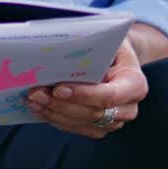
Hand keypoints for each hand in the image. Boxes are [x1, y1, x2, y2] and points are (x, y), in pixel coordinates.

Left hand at [25, 37, 147, 138]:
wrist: (116, 60)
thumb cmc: (111, 47)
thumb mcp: (109, 39)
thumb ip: (94, 44)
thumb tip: (63, 44)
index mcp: (135, 84)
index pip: (109, 95)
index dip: (83, 95)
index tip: (58, 89)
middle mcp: (128, 108)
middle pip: (92, 113)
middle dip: (61, 104)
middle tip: (36, 93)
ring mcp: (114, 121)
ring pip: (81, 123)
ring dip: (53, 113)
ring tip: (32, 100)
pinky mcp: (98, 128)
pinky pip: (75, 128)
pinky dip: (54, 118)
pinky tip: (38, 108)